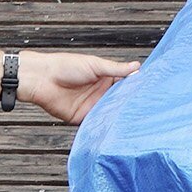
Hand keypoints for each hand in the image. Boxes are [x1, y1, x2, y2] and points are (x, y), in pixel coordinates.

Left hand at [18, 49, 138, 124]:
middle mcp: (101, 93)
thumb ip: (116, 69)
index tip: (150, 92)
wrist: (41, 79)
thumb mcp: (94, 65)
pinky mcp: (83, 118)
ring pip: (110, 113)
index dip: (135, 88)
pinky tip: (114, 127)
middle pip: (120, 100)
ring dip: (118, 116)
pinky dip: (105, 125)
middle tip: (146, 109)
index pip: (125, 84)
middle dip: (129, 104)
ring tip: (133, 120)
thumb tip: (137, 66)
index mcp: (105, 78)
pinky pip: (97, 123)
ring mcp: (93, 106)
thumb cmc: (65, 66)